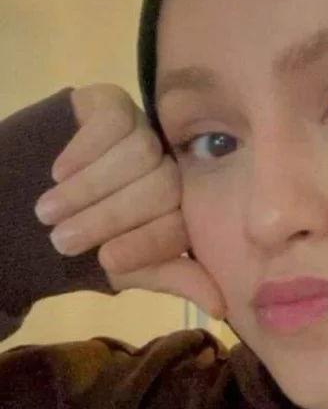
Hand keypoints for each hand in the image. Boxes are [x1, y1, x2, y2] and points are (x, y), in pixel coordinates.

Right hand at [34, 83, 226, 319]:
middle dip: (109, 218)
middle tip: (64, 240)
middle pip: (161, 186)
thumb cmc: (83, 237)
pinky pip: (114, 122)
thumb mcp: (124, 264)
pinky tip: (58, 172)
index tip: (107, 261)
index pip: (179, 221)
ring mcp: (146, 129)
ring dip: (89, 188)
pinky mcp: (115, 103)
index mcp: (181, 205)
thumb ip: (170, 276)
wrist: (25, 201)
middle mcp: (172, 163)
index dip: (147, 242)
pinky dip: (83, 151)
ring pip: (139, 153)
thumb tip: (221, 305)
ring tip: (50, 211)